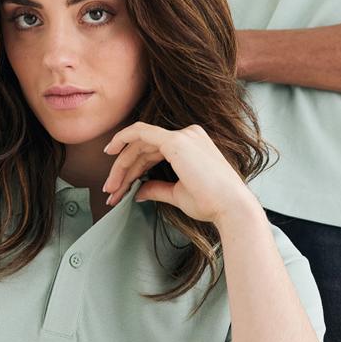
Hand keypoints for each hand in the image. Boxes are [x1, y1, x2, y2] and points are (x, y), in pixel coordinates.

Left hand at [101, 122, 256, 227]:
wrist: (231, 207)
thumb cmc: (212, 203)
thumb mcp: (178, 194)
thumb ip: (157, 189)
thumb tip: (138, 192)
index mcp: (192, 145)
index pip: (154, 152)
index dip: (133, 168)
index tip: (118, 183)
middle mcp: (188, 135)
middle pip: (144, 148)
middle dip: (123, 169)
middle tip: (109, 191)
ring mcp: (182, 136)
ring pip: (139, 144)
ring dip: (121, 166)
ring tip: (110, 188)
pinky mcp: (175, 141)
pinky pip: (141, 134)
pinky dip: (123, 140)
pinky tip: (110, 153)